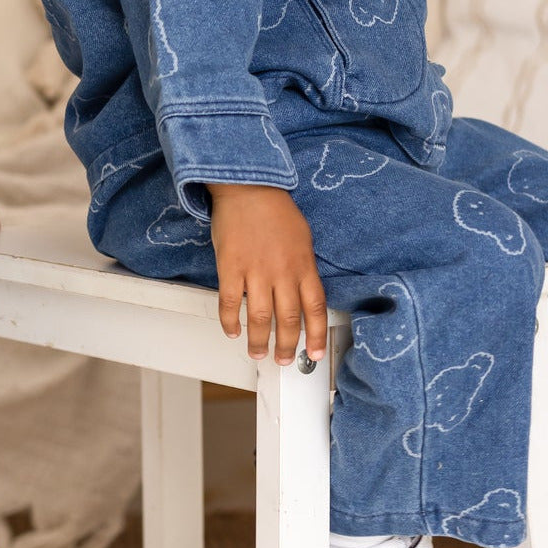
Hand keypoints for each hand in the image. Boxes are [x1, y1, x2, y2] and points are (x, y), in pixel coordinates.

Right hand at [206, 184, 327, 365]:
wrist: (247, 187)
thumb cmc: (275, 210)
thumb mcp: (302, 237)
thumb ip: (303, 267)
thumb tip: (301, 293)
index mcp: (304, 266)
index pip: (315, 309)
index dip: (317, 335)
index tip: (315, 354)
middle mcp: (282, 272)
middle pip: (288, 319)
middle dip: (286, 346)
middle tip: (282, 360)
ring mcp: (255, 271)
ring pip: (260, 317)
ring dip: (259, 341)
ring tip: (258, 353)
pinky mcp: (230, 267)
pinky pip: (231, 302)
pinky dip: (231, 321)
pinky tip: (232, 331)